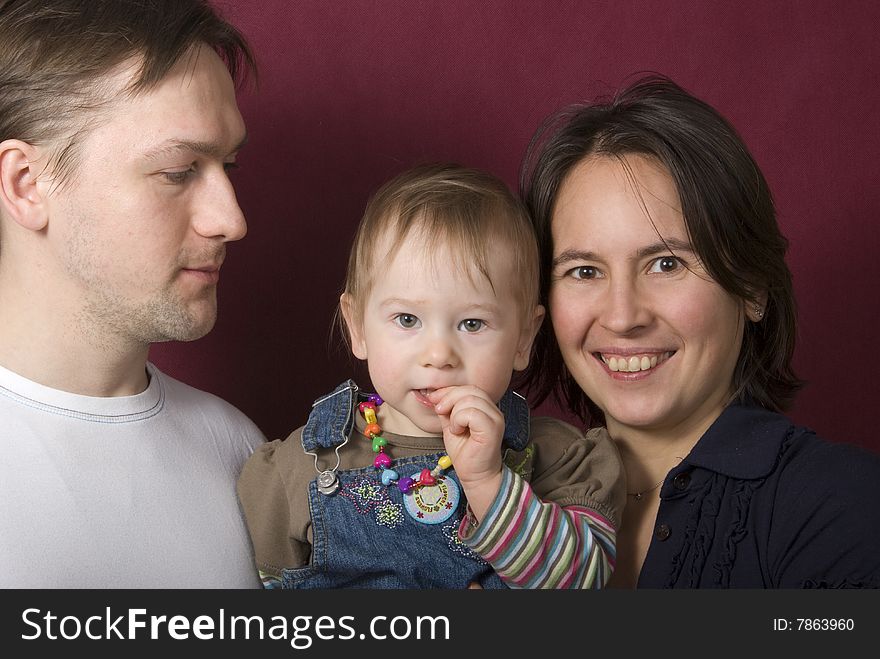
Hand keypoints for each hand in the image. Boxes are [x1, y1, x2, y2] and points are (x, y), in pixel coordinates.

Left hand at [428, 385, 503, 520]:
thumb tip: (436, 395)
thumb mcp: (451, 424)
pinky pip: (472, 413)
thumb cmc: (465, 452)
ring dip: (454, 412)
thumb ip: (447, 409)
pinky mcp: (492, 429)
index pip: (468, 387)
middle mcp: (493, 410)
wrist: (475, 475)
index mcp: (485, 407)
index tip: (434, 399)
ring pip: (470, 400)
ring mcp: (495, 419)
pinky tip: (458, 431)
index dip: (449, 390)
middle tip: (439, 411)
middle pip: (470, 390)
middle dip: (449, 398)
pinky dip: (459, 420)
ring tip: (454, 427)